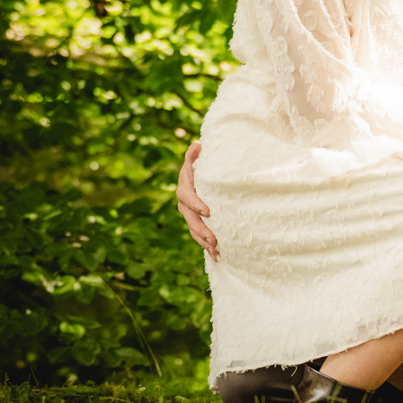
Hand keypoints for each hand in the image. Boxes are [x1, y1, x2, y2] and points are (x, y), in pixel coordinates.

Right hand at [177, 141, 218, 261]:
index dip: (196, 204)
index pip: (187, 197)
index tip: (208, 211)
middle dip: (201, 230)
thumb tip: (197, 145)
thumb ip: (195, 154)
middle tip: (214, 239)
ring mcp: (190, 214)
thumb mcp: (198, 158)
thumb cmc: (202, 164)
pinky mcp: (197, 222)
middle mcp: (184, 203)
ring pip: (194, 230)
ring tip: (216, 250)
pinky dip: (208, 247)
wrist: (201, 173)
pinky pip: (200, 236)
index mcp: (185, 187)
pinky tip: (217, 257)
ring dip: (204, 241)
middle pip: (190, 219)